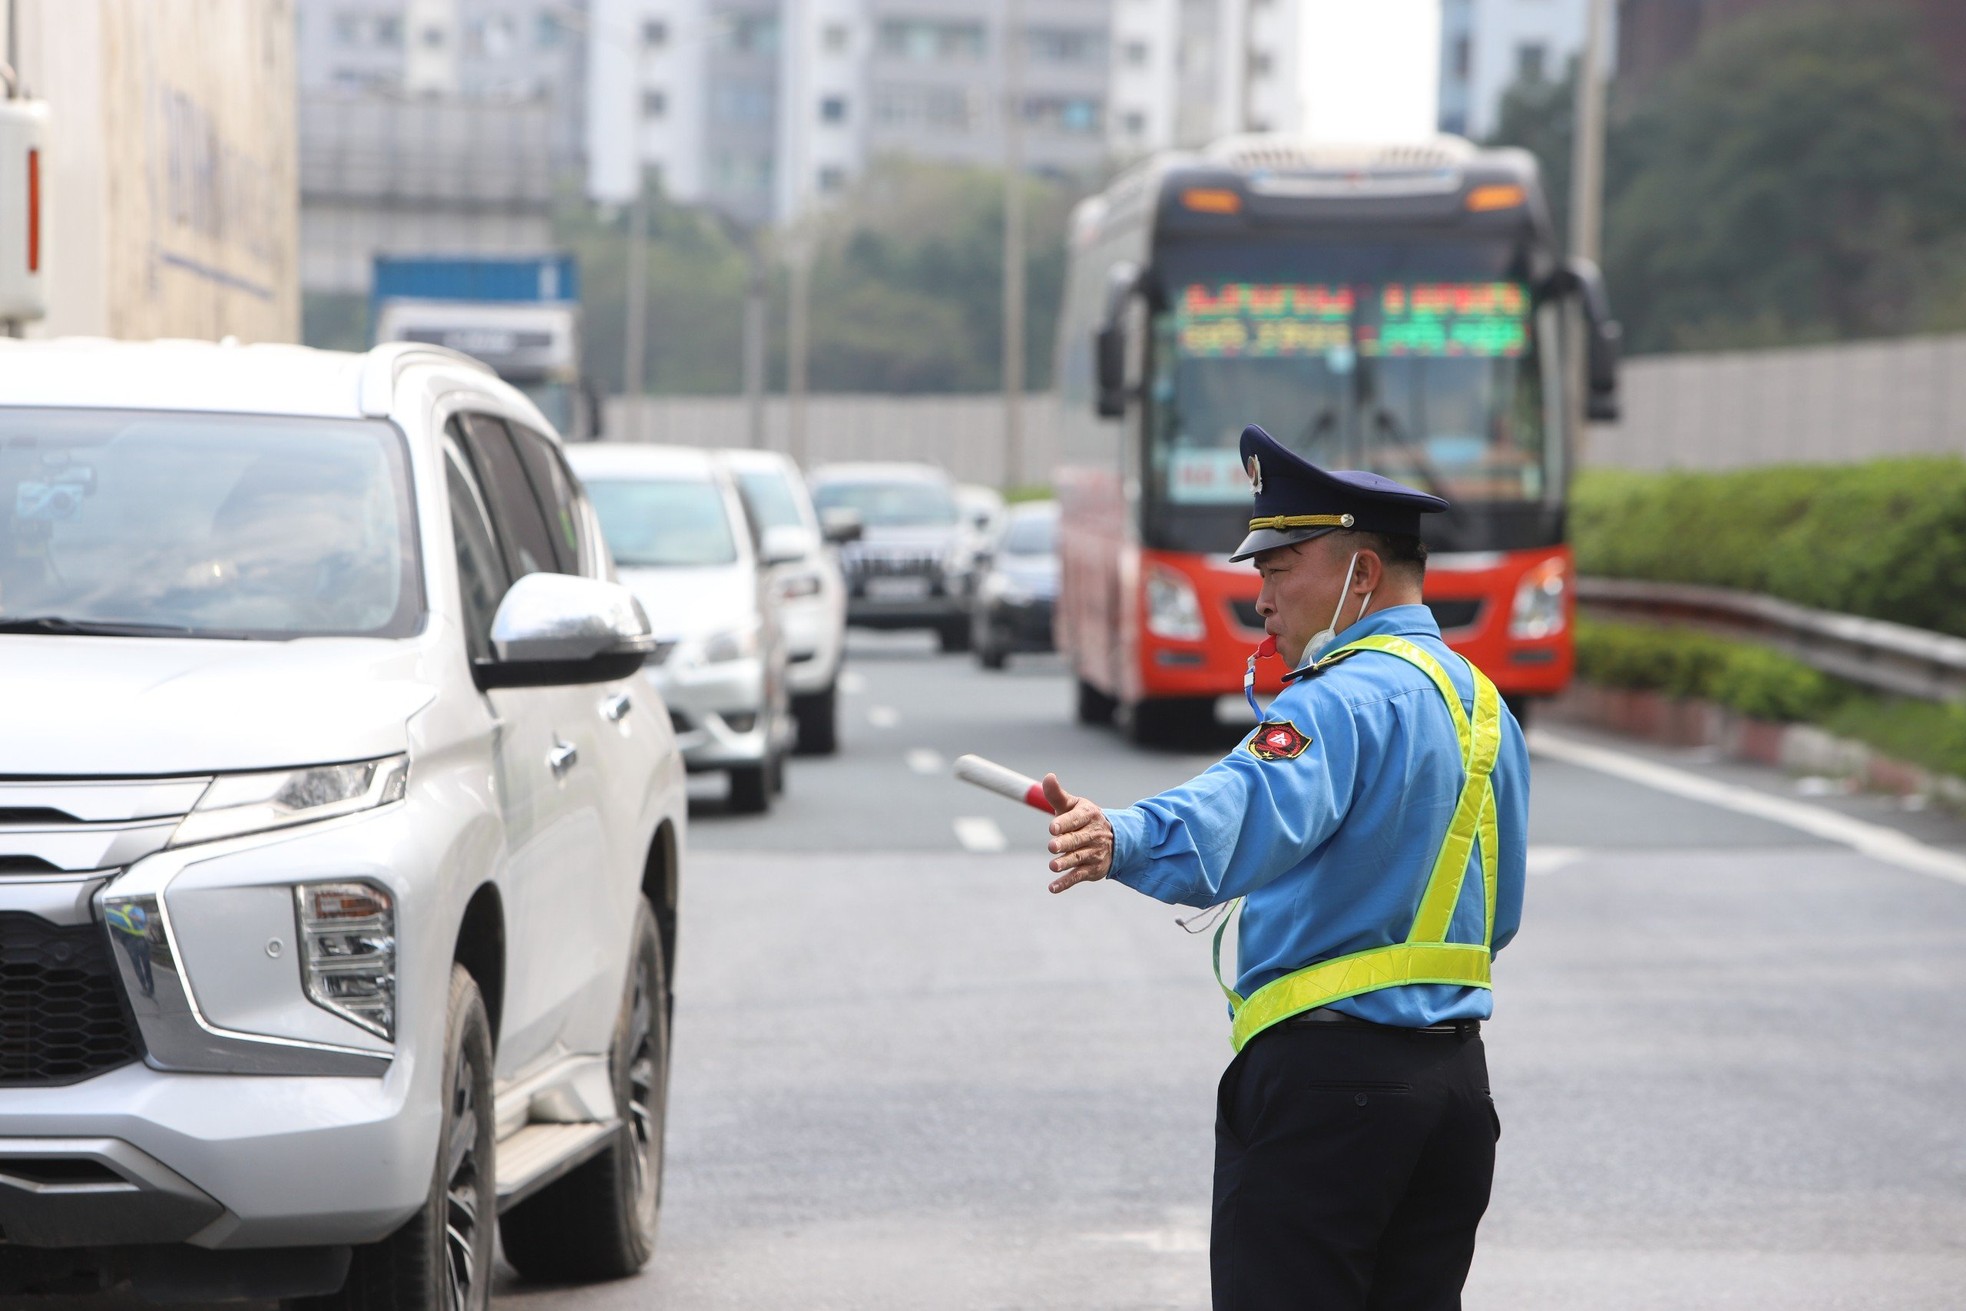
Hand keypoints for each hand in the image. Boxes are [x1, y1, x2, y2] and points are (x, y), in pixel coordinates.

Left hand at [1044, 773, 1112, 893]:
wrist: (1114, 839)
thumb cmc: (1083, 819)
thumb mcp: (1073, 805)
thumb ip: (1057, 794)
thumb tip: (1048, 776)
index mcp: (1088, 815)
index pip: (1076, 819)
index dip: (1065, 823)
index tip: (1053, 827)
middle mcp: (1094, 834)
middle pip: (1078, 840)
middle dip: (1065, 843)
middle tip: (1052, 846)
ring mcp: (1094, 853)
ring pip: (1079, 858)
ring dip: (1066, 863)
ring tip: (1053, 865)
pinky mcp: (1091, 869)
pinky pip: (1078, 876)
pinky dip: (1066, 883)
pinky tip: (1053, 887)